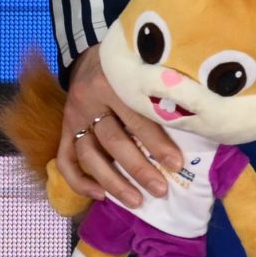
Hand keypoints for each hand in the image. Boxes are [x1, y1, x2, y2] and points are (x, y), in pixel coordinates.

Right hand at [54, 52, 182, 210]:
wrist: (89, 55)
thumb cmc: (126, 64)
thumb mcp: (142, 68)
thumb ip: (158, 92)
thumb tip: (191, 123)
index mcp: (112, 81)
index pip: (136, 117)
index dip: (157, 143)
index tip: (177, 164)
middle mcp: (89, 100)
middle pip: (113, 141)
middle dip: (138, 169)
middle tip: (160, 190)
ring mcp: (73, 116)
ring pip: (90, 155)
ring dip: (113, 182)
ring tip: (136, 201)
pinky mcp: (64, 128)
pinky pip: (66, 160)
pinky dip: (80, 182)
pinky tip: (100, 196)